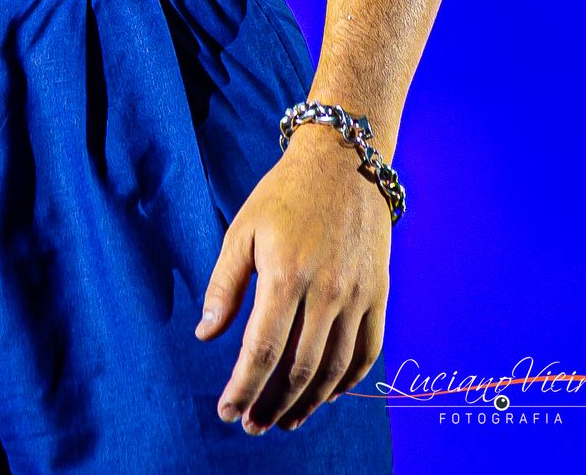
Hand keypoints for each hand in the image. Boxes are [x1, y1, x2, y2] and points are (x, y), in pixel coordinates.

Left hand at [194, 128, 390, 434]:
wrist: (345, 161)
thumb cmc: (284, 194)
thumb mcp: (243, 229)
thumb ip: (224, 284)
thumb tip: (206, 334)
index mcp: (286, 273)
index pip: (262, 349)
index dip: (244, 387)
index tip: (228, 411)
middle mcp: (326, 290)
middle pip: (299, 369)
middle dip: (272, 404)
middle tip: (254, 424)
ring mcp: (357, 294)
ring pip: (334, 368)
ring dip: (308, 403)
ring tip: (285, 419)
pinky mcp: (379, 294)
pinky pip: (366, 352)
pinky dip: (346, 382)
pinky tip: (325, 394)